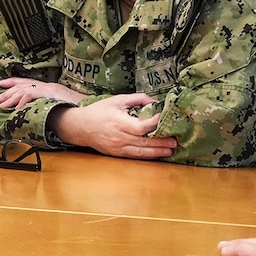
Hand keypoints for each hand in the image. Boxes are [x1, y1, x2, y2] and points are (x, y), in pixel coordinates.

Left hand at [0, 77, 86, 109]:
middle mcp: (49, 86)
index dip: (14, 83)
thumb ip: (50, 109)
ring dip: (10, 98)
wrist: (89, 111)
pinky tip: (15, 109)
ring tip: (1, 105)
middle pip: (23, 85)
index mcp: (51, 88)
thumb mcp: (62, 109)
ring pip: (24, 89)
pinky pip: (30, 95)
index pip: (29, 82)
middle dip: (7, 93)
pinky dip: (21, 102)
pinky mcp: (50, 92)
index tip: (2, 85)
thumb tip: (39, 116)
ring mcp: (49, 88)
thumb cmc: (79, 112)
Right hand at [50, 94, 177, 158]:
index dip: (155, 124)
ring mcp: (118, 147)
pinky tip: (157, 154)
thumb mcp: (118, 100)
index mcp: (119, 122)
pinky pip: (134, 156)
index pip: (141, 126)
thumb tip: (155, 101)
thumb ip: (137, 99)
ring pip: (141, 152)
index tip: (165, 120)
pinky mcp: (117, 153)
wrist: (81, 127)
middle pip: (144, 142)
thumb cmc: (99, 111)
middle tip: (175, 141)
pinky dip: (147, 156)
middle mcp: (119, 137)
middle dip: (161, 142)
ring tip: (170, 150)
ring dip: (157, 152)